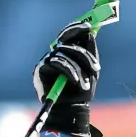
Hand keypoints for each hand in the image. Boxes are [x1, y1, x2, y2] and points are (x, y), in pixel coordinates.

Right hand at [32, 21, 101, 136]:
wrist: (70, 110)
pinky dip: (70, 72)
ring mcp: (47, 61)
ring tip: (86, 84)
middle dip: (83, 52)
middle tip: (95, 64)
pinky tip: (77, 82)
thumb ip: (91, 54)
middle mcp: (55, 54)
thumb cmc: (81, 92)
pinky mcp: (41, 69)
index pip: (69, 35)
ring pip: (65, 54)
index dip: (77, 28)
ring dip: (80, 69)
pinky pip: (58, 63)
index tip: (89, 26)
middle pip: (66, 42)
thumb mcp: (91, 72)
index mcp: (67, 53)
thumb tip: (91, 35)